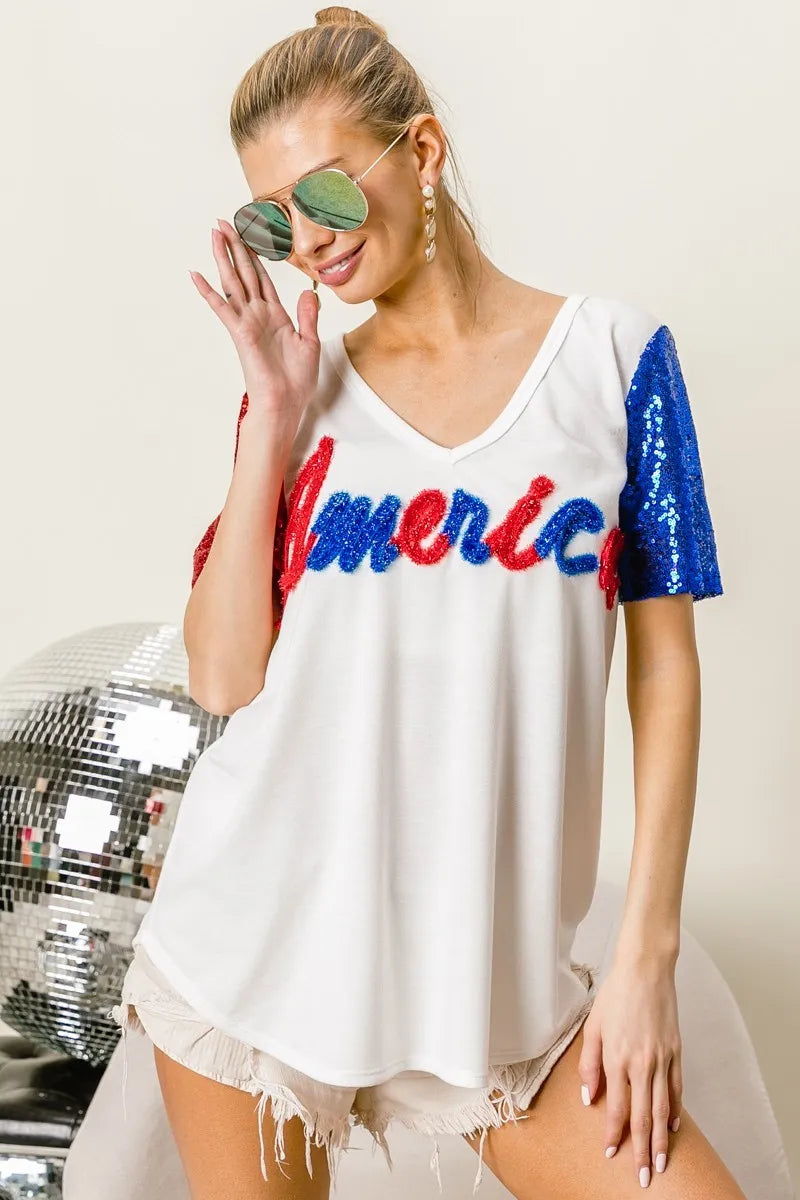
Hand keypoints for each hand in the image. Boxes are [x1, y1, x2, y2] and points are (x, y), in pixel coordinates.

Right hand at [189, 218, 319, 428]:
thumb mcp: (310, 343)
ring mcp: (247, 322)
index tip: (247, 234)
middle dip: (235, 246)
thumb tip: (307, 292)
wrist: (286, 404)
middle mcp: (258, 315)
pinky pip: (222, 308)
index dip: (255, 256)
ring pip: (233, 282)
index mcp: (276, 316)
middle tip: (223, 222)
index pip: (262, 278)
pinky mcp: (240, 333)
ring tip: (214, 233)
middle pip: (244, 273)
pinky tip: (195, 274)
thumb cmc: (296, 381)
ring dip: (223, 257)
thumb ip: (307, 316)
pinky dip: (208, 291)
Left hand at [577, 955, 682, 1187]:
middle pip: (643, 1116)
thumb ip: (589, 1064)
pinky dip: (675, 1110)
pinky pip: (676, 1088)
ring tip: (660, 1163)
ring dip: (661, 1140)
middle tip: (642, 1176)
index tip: (611, 1153)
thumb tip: (589, 1098)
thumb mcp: (593, 1027)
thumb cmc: (615, 996)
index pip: (617, 1107)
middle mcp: (641, 1063)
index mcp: (617, 1058)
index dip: (614, 1134)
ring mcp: (662, 1059)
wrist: (645, 970)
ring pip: (662, 1108)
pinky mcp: (676, 1052)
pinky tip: (673, 1126)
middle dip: (641, 1150)